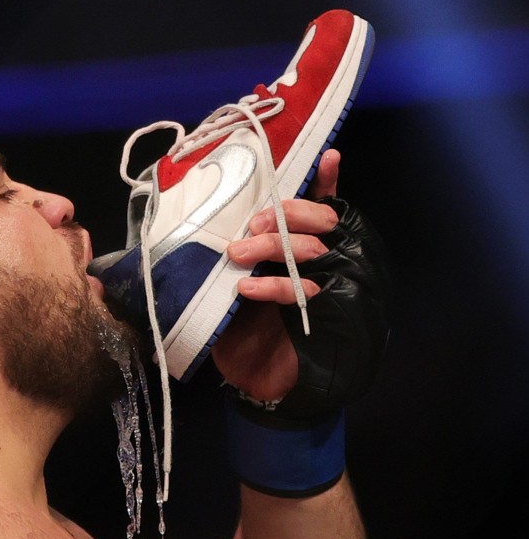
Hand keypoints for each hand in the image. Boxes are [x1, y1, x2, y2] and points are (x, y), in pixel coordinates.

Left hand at [211, 150, 341, 400]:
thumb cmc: (244, 329)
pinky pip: (305, 289)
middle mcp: (322, 263)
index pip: (322, 208)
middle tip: (252, 223)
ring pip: (313, 248)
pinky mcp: (323, 317)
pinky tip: (248, 288)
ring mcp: (326, 288)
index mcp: (303, 249)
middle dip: (287, 215)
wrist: (258, 382)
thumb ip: (235, 255)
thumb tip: (213, 221)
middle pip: (322, 221)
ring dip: (274, 244)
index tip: (326, 156)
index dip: (325, 182)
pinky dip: (274, 285)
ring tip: (239, 252)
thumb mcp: (231, 284)